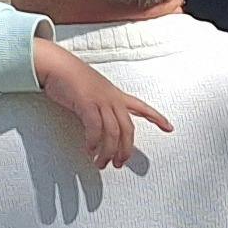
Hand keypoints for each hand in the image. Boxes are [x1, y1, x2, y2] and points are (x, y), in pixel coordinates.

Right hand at [33, 40, 171, 170]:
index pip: (142, 107)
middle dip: (125, 149)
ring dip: (107, 152)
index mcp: (116, 95)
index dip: (157, 118)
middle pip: (128, 129)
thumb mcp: (94, 91)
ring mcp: (100, 100)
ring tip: (101, 163)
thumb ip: (102, 107)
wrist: (58, 65)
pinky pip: (95, 128)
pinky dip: (93, 142)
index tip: (169, 127)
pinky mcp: (86, 103)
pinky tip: (89, 149)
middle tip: (119, 163)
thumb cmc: (73, 79)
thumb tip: (103, 127)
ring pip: (113, 132)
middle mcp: (112, 98)